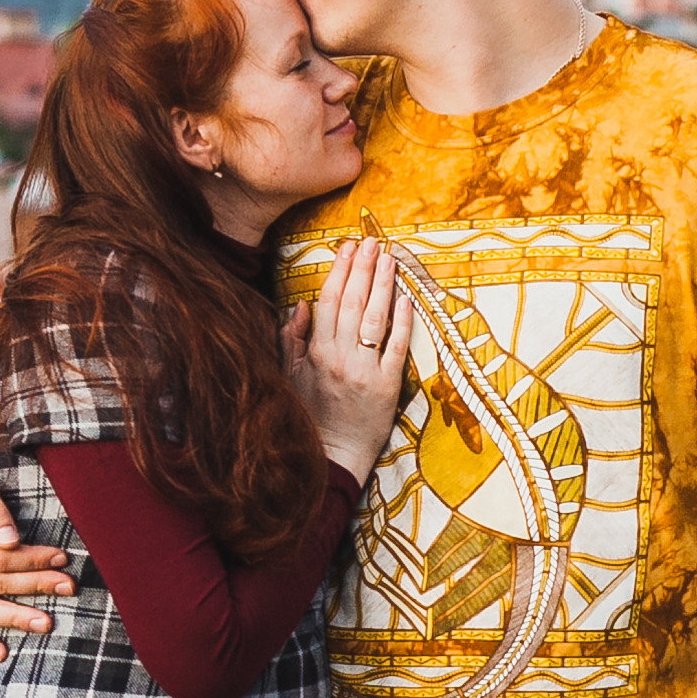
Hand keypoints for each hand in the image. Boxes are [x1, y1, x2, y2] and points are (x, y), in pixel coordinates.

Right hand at [279, 232, 412, 481]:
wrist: (333, 455)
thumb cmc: (311, 416)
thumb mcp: (289, 377)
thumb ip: (291, 341)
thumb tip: (300, 306)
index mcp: (315, 353)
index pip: (328, 301)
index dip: (340, 271)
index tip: (348, 247)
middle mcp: (338, 358)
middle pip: (353, 303)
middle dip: (363, 268)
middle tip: (372, 242)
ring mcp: (364, 371)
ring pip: (375, 318)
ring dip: (383, 284)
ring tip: (389, 258)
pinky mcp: (387, 385)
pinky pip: (397, 346)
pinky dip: (402, 320)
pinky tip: (406, 297)